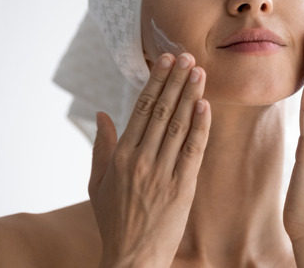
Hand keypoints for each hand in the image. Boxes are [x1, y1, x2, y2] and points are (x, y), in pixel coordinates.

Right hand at [88, 53, 210, 267]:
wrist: (132, 258)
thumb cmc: (114, 222)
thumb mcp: (97, 184)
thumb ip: (101, 147)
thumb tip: (102, 114)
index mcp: (121, 156)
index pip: (141, 109)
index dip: (155, 82)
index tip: (166, 61)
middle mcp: (141, 160)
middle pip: (162, 111)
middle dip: (175, 80)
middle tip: (187, 56)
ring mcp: (163, 173)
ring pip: (179, 125)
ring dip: (190, 95)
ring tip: (199, 72)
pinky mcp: (182, 187)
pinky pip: (193, 150)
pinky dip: (200, 126)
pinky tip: (205, 105)